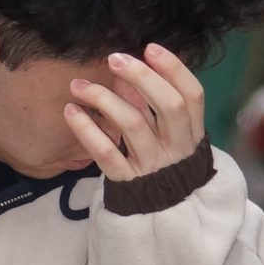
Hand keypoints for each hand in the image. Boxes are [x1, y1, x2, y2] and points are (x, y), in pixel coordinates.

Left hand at [63, 42, 205, 182]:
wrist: (161, 216)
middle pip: (168, 105)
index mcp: (192, 133)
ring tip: (78, 86)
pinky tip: (70, 111)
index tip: (149, 48)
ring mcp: (153, 166)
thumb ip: (155, 105)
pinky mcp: (127, 182)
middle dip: (141, 77)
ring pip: (133, 125)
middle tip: (113, 58)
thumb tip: (133, 64)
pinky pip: (106, 154)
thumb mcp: (169, 136)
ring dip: (104, 99)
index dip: (174, 69)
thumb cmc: (162, 164)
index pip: (193, 95)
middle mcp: (177, 148)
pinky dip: (87, 130)